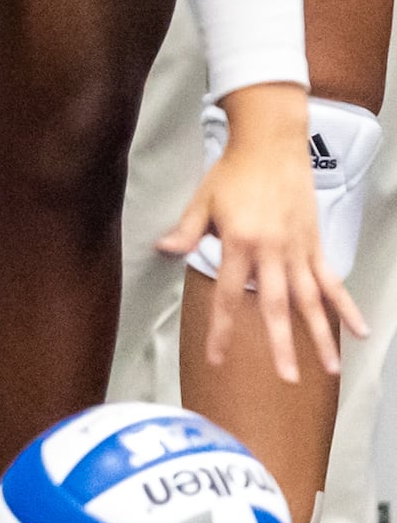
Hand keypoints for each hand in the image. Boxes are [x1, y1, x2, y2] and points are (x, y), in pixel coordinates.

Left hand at [165, 85, 364, 380]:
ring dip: (321, 335)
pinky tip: (360, 331)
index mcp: (238, 244)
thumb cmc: (233, 171)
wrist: (271, 144)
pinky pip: (332, 281)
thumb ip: (187, 231)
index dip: (222, 330)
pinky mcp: (316, 245)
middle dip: (281, 345)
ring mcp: (298, 250)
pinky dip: (347, 306)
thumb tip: (163, 250)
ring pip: (311, 300)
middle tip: (288, 378)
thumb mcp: (202, 200)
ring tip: (330, 368)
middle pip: (276, 306)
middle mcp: (271, 252)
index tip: (217, 358)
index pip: (228, 296)